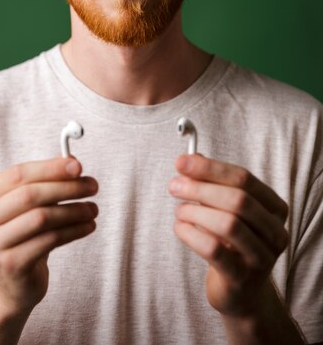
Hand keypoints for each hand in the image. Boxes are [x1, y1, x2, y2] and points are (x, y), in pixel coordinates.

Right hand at [0, 157, 97, 315]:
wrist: (12, 282)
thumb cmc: (23, 233)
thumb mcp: (30, 203)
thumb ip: (46, 179)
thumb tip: (72, 161)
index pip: (17, 174)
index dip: (50, 168)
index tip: (78, 166)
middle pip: (29, 195)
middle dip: (66, 187)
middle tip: (92, 186)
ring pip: (41, 218)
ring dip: (73, 210)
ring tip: (93, 209)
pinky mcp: (11, 265)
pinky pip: (49, 240)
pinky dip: (74, 230)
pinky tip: (88, 226)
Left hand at [168, 154, 288, 316]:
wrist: (240, 290)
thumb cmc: (230, 241)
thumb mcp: (224, 208)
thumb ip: (210, 181)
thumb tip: (189, 159)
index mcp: (275, 208)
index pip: (244, 178)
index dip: (210, 168)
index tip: (181, 161)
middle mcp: (275, 232)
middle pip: (238, 199)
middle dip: (200, 188)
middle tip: (174, 186)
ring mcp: (262, 257)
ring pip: (228, 224)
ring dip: (195, 211)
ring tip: (179, 210)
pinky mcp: (242, 278)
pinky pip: (214, 250)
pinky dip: (191, 234)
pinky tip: (179, 227)